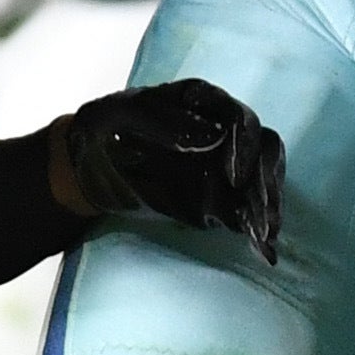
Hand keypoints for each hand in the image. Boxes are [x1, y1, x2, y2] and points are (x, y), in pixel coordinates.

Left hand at [56, 78, 284, 261]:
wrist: (87, 165)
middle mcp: (223, 132)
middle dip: (265, 183)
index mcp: (204, 103)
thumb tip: (213, 137)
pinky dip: (259, 229)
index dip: (244, 146)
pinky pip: (248, 210)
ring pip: (262, 181)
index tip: (233, 177)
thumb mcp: (125, 116)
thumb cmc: (104, 129)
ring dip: (267, 208)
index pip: (240, 121)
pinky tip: (265, 251)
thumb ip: (165, 123)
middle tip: (260, 217)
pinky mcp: (219, 197)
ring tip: (263, 237)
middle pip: (263, 151)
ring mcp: (224, 165)